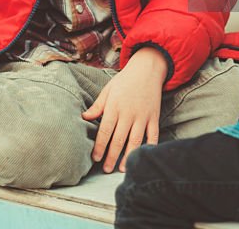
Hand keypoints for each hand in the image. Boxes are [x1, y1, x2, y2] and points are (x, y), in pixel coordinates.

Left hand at [82, 47, 165, 171]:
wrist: (147, 69)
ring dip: (127, 156)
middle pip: (118, 139)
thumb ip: (97, 106)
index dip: (100, 147)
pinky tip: (142, 157)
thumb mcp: (108, 90)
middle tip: (106, 169)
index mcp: (114, 107)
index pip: (105, 131)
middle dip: (111, 156)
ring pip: (135, 141)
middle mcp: (128, 113)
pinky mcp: (154, 117)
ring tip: (121, 169)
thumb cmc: (125, 80)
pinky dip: (148, 147)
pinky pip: (153, 135)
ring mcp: (143, 116)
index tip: (95, 158)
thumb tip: (84, 117)